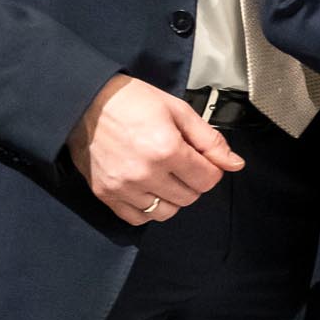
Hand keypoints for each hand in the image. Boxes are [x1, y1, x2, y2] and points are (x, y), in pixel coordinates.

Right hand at [67, 74, 241, 226]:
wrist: (84, 102)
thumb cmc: (132, 101)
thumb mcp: (178, 110)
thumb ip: (210, 140)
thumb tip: (235, 164)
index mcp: (166, 149)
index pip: (208, 180)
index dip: (212, 169)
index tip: (203, 159)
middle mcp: (145, 173)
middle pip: (189, 197)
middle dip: (194, 181)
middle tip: (182, 163)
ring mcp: (123, 187)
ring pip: (165, 212)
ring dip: (172, 197)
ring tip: (165, 176)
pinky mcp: (105, 194)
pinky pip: (137, 218)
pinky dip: (148, 208)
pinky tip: (148, 188)